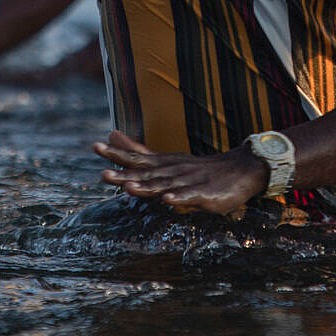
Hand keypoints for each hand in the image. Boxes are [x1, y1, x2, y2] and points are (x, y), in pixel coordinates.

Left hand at [92, 130, 267, 215]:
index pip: (136, 159)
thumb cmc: (198, 168)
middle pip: (146, 173)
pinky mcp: (205, 195)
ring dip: (146, 187)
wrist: (240, 170)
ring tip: (128, 188)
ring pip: (165, 186)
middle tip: (103, 174)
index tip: (95, 147)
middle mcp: (173, 171)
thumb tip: (111, 135)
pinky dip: (179, 198)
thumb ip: (137, 151)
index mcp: (163, 164)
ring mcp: (189, 182)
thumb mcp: (165, 159)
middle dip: (125, 174)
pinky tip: (168, 200)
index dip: (116, 155)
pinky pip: (191, 197)